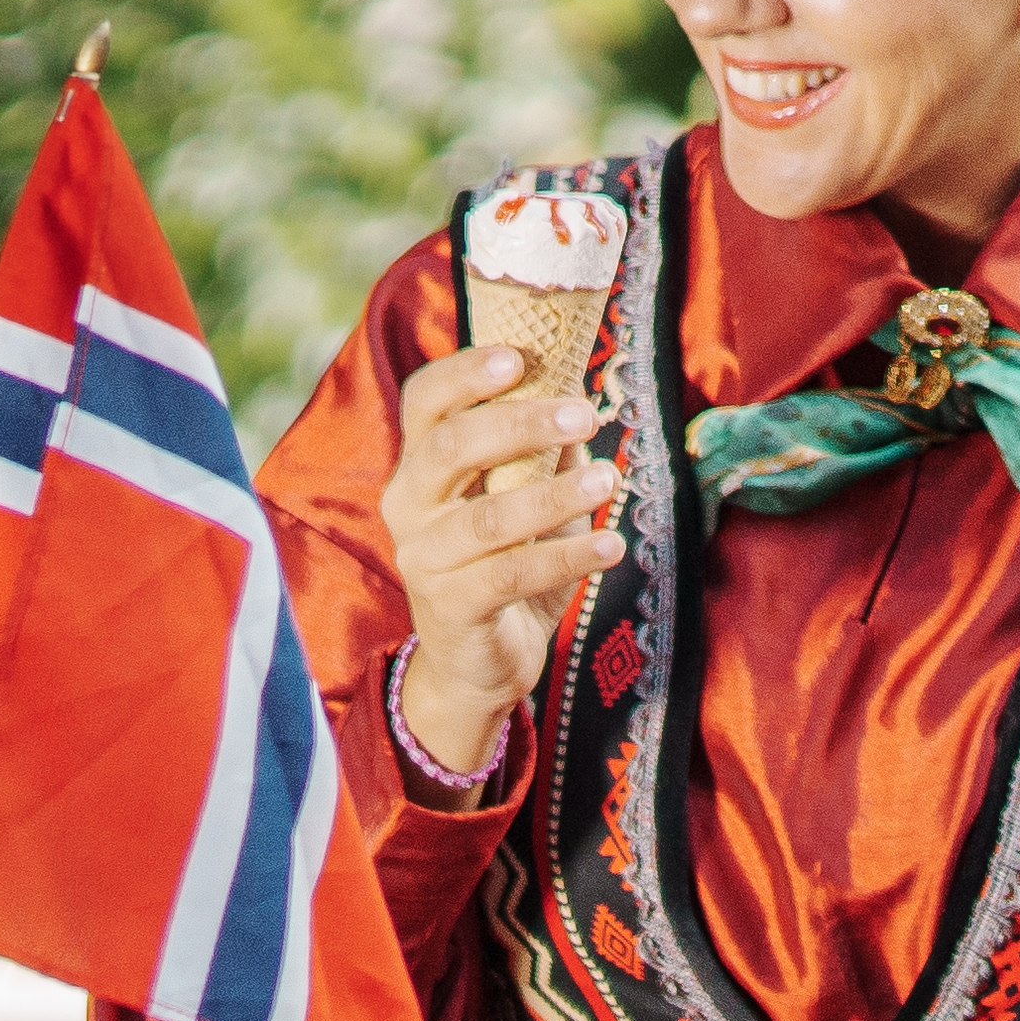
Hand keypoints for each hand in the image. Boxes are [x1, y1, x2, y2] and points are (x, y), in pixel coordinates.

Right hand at [380, 341, 624, 777]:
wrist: (479, 663)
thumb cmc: (505, 563)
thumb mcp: (525, 498)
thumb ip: (544, 452)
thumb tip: (583, 393)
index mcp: (420, 465)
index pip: (425, 401)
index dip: (465, 373)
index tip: (520, 357)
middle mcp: (408, 505)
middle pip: (450, 447)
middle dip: (520, 424)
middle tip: (586, 414)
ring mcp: (423, 558)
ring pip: (488, 518)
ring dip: (555, 495)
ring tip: (611, 480)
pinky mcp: (450, 607)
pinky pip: (511, 575)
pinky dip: (568, 558)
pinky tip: (611, 546)